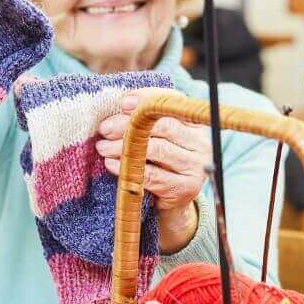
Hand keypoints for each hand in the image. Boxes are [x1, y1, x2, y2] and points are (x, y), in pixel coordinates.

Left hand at [94, 91, 212, 214]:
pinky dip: (128, 168)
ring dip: (124, 147)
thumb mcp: (155, 139)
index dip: (147, 99)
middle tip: (104, 129)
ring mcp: (195, 167)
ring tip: (103, 147)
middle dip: (129, 125)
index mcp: (193, 124)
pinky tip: (111, 164)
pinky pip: (152, 175)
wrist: (171, 204)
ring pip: (157, 149)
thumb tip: (124, 103)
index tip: (122, 103)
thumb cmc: (158, 165)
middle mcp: (200, 143)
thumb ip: (144, 120)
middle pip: (163, 126)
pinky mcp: (185, 188)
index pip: (172, 103)